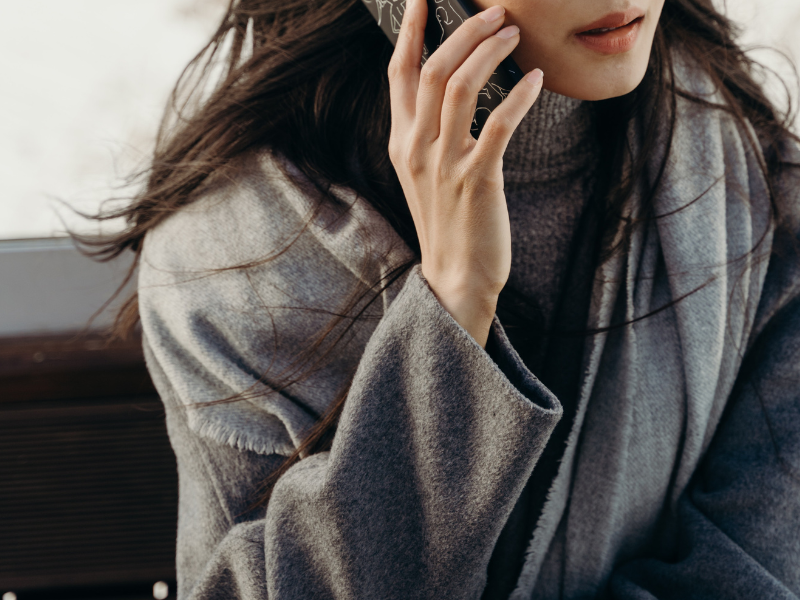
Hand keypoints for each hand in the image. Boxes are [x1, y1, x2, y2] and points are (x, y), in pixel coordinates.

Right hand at [387, 0, 543, 347]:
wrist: (455, 276)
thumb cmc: (448, 222)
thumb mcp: (425, 173)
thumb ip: (429, 131)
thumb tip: (451, 87)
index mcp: (402, 141)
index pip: (399, 73)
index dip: (409, 30)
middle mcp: (416, 148)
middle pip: (431, 69)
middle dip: (462, 31)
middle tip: (494, 12)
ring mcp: (444, 164)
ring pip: (458, 87)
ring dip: (489, 52)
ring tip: (514, 34)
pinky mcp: (477, 180)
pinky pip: (498, 125)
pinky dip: (518, 96)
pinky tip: (536, 80)